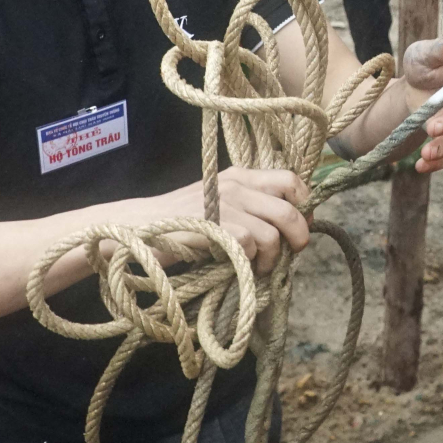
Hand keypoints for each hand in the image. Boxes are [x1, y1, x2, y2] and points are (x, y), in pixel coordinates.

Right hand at [157, 166, 309, 274]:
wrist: (138, 226)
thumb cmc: (181, 222)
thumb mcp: (219, 204)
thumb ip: (251, 207)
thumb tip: (291, 227)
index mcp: (240, 175)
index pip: (291, 179)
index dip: (304, 205)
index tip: (300, 226)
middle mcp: (236, 184)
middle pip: (290, 208)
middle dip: (299, 236)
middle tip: (291, 253)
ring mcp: (225, 203)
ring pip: (273, 232)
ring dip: (272, 257)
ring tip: (259, 267)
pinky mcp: (214, 224)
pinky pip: (250, 244)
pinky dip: (250, 261)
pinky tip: (239, 267)